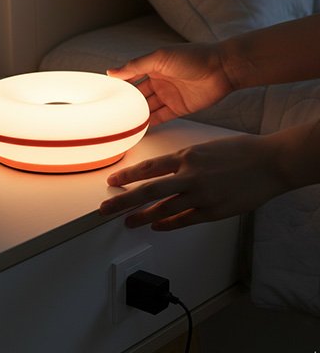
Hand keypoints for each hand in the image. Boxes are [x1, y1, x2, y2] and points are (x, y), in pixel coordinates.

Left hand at [100, 134, 287, 230]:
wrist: (270, 162)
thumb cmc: (241, 152)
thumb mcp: (206, 148)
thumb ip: (185, 161)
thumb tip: (167, 173)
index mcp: (187, 156)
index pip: (148, 167)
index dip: (127, 176)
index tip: (113, 182)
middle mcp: (190, 175)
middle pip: (147, 191)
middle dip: (123, 201)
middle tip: (105, 210)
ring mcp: (201, 195)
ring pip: (163, 209)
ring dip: (142, 217)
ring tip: (128, 222)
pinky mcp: (213, 211)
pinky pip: (183, 220)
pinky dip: (167, 225)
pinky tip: (157, 227)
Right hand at [107, 44, 233, 125]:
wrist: (222, 69)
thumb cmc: (193, 57)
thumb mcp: (160, 58)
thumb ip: (136, 66)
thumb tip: (111, 72)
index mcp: (154, 67)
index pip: (132, 77)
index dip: (120, 85)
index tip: (106, 94)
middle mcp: (160, 82)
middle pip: (139, 95)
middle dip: (127, 103)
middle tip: (112, 113)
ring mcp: (169, 96)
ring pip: (148, 108)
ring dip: (137, 115)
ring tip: (122, 124)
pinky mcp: (179, 108)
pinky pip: (161, 117)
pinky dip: (150, 123)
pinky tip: (139, 128)